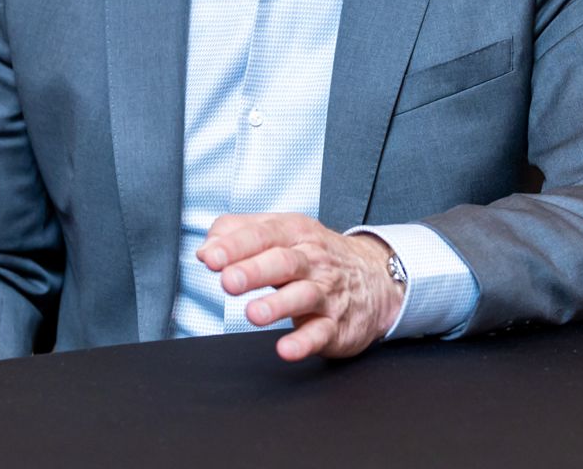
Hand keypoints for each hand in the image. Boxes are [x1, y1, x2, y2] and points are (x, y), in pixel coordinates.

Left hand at [196, 212, 404, 360]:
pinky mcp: (336, 325)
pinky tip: (285, 349)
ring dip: (278, 305)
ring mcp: (326, 293)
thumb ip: (239, 233)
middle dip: (254, 270)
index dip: (236, 246)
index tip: (210, 258)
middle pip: (283, 262)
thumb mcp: (281, 233)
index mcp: (295, 233)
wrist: (375, 278)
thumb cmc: (314, 254)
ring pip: (303, 296)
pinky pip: (321, 333)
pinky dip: (304, 342)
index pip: (263, 235)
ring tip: (253, 313)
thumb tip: (206, 249)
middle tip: (228, 281)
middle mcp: (312, 260)